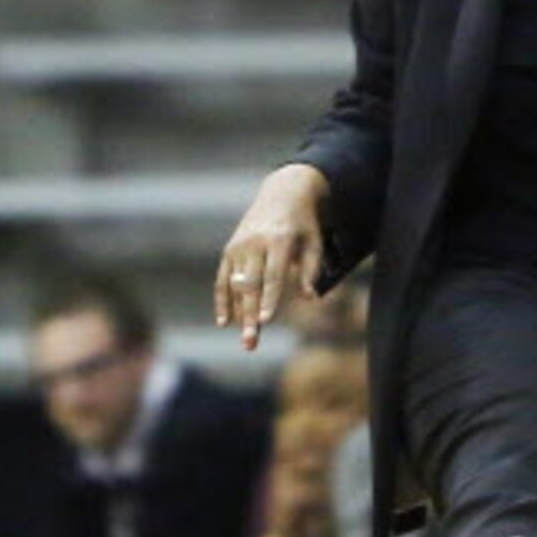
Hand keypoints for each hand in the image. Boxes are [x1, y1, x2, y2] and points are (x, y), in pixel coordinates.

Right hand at [216, 164, 330, 350]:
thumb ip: (311, 270)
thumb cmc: (304, 223)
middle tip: (250, 343)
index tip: (265, 321)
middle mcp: (254, 243)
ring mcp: (239, 246)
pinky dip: (222, 301)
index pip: (272, 275)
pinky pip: (222, 279)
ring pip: (235, 287)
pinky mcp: (229, 250)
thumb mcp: (314, 242)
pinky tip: (224, 322)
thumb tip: (311, 299)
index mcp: (278, 239)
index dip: (269, 299)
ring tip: (246, 341)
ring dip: (238, 315)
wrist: (282, 193)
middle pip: (250, 285)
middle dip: (249, 316)